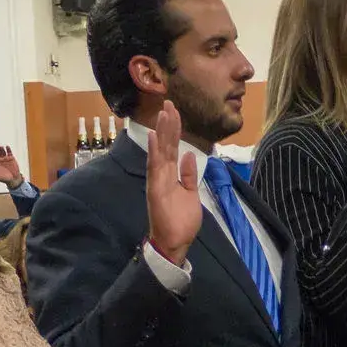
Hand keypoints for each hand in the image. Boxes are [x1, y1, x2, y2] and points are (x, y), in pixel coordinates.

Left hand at [0, 144, 23, 185]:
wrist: (14, 179)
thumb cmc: (5, 178)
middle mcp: (0, 160)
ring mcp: (5, 158)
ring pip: (2, 152)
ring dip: (1, 149)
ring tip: (0, 147)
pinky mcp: (11, 158)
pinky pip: (9, 152)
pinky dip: (8, 149)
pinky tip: (7, 147)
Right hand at [145, 100, 202, 264]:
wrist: (174, 244)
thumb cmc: (181, 221)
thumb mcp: (191, 193)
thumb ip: (189, 175)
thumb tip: (190, 155)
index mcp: (170, 175)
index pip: (172, 148)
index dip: (174, 130)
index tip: (175, 112)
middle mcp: (162, 175)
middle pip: (165, 145)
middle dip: (168, 124)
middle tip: (169, 103)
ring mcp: (157, 181)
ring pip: (160, 151)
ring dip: (162, 132)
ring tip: (164, 112)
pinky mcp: (155, 189)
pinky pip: (155, 167)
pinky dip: (154, 151)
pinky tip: (155, 136)